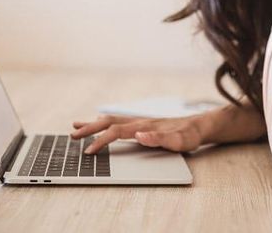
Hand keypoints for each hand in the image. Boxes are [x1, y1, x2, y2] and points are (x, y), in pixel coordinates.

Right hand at [71, 114, 203, 154]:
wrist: (199, 126)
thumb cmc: (189, 135)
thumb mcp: (179, 141)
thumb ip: (159, 139)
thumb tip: (139, 135)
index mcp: (144, 126)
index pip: (116, 132)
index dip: (101, 141)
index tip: (88, 151)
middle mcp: (139, 121)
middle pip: (108, 122)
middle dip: (89, 129)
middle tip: (72, 136)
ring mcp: (139, 121)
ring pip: (111, 120)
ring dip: (93, 123)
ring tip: (76, 126)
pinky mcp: (142, 123)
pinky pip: (118, 121)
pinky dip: (104, 122)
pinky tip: (98, 123)